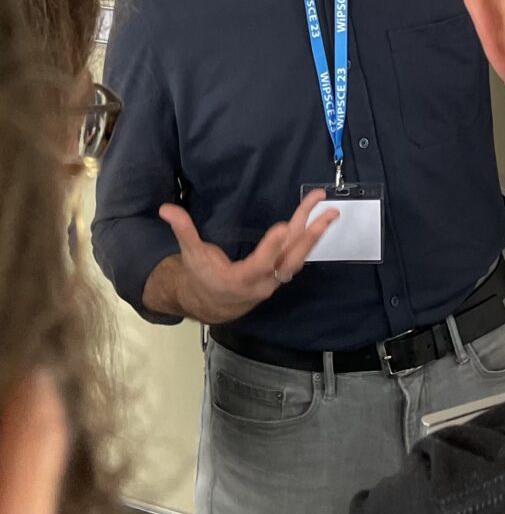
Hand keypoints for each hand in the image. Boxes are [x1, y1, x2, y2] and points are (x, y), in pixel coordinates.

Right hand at [156, 189, 338, 323]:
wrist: (211, 305)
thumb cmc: (201, 278)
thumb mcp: (191, 256)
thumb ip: (183, 230)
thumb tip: (166, 208)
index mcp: (239, 280)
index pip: (259, 265)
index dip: (271, 248)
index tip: (283, 227)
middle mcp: (262, 283)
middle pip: (289, 259)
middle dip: (308, 234)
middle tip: (324, 212)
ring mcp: (274, 280)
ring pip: (298, 258)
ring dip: (315, 235)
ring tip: (330, 213)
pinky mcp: (280, 275)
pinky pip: (298, 258)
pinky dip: (310, 240)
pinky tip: (319, 223)